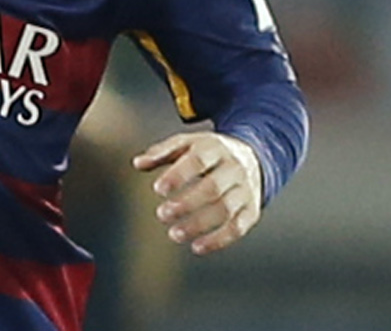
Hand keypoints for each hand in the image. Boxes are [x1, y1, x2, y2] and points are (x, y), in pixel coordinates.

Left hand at [132, 131, 263, 255]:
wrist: (252, 156)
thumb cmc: (209, 152)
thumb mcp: (186, 144)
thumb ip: (160, 152)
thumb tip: (137, 163)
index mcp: (216, 148)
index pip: (198, 161)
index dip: (178, 175)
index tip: (158, 189)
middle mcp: (235, 168)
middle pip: (212, 188)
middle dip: (186, 204)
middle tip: (161, 215)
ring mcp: (246, 189)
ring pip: (225, 210)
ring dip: (199, 225)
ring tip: (174, 234)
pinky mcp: (252, 209)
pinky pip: (238, 227)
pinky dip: (218, 240)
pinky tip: (197, 247)